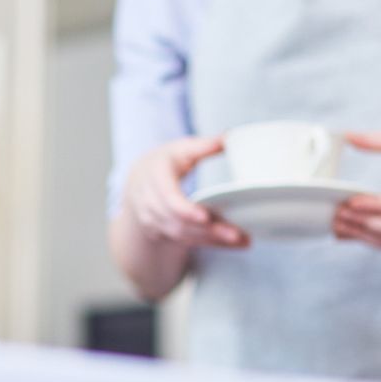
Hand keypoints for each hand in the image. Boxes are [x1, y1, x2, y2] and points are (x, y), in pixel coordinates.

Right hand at [120, 135, 248, 250]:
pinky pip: (188, 242)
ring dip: (214, 240)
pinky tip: (234, 243)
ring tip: (243, 240)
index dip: (186, 210)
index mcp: (155, 178)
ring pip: (185, 236)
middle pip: (180, 223)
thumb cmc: (163, 162)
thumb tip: (229, 137)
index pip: (169, 199)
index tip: (205, 217)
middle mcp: (150, 204)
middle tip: (237, 235)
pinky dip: (211, 244)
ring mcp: (155, 222)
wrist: (138, 181)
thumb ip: (203, 146)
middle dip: (209, 231)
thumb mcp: (179, 149)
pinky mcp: (164, 234)